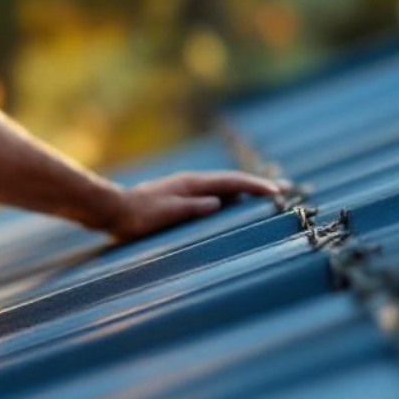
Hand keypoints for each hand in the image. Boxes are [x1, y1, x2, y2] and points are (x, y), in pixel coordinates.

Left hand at [104, 170, 282, 243]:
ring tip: (269, 196)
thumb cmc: (137, 216)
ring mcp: (187, 190)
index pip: (231, 182)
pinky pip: (215, 196)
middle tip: (286, 188)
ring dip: (247, 191)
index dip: (255, 186)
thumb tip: (219, 202)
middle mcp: (192, 183)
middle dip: (259, 186)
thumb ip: (192, 207)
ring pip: (225, 188)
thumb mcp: (165, 213)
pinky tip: (237, 205)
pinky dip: (232, 198)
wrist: (112, 211)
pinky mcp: (182, 199)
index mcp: (191, 184)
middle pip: (232, 182)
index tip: (277, 191)